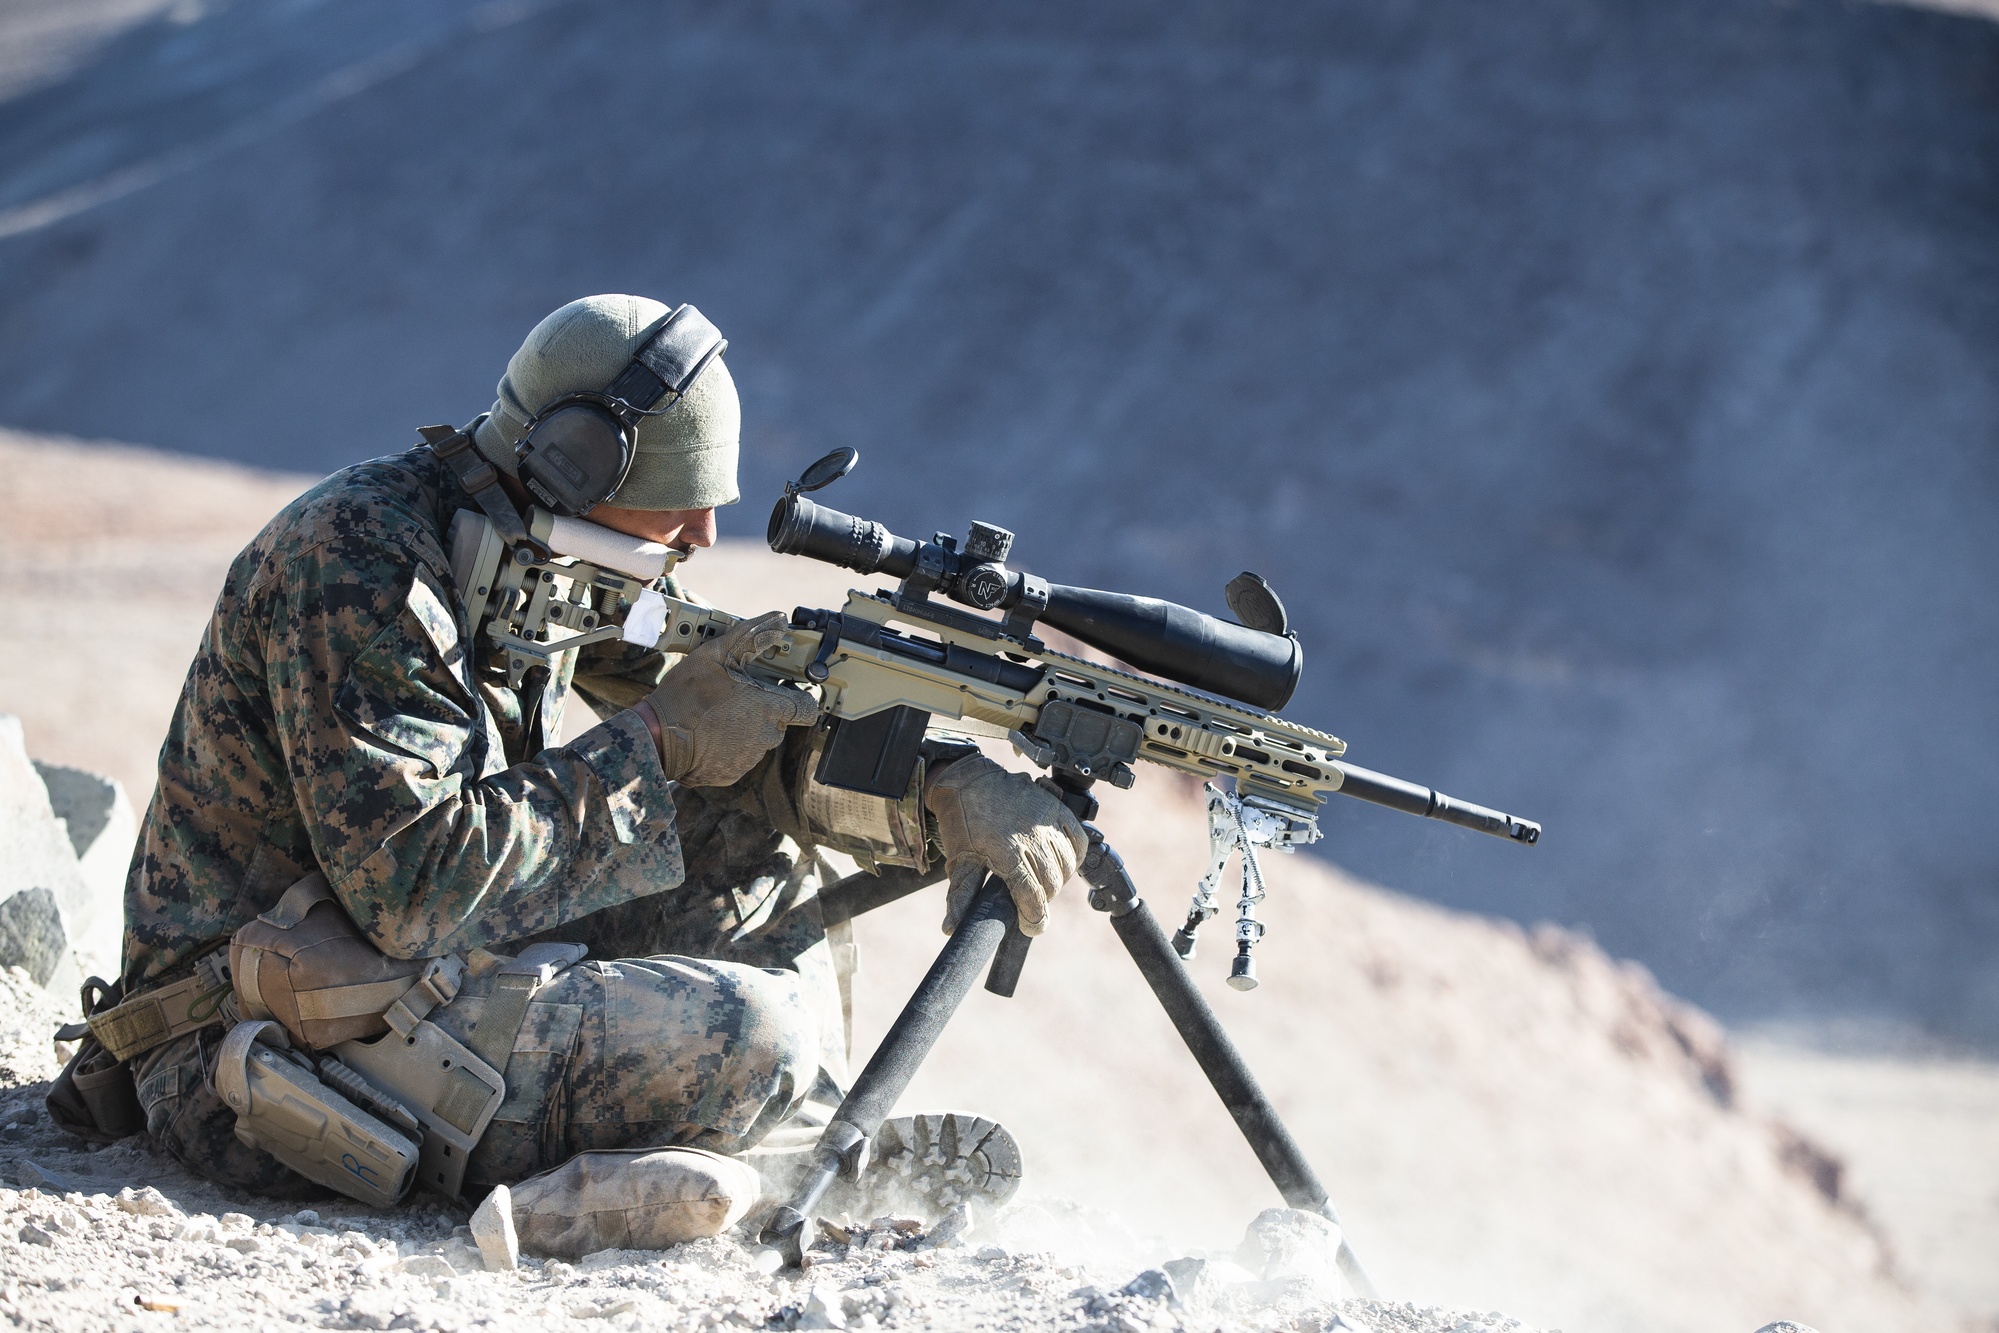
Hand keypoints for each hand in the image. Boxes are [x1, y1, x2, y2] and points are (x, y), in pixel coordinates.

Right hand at [640, 611, 819, 786]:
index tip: (785, 692)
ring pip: (759, 740)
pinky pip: (739, 757)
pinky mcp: (732, 773)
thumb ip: (752, 636)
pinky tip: (710, 733)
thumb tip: (778, 620)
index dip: (799, 698)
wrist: (657, 737)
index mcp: (770, 707)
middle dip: (764, 710)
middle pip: (780, 722)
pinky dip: (729, 746)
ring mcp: (750, 758)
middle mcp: (766, 736)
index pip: (807, 708)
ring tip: (719, 714)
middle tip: (737, 698)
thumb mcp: (716, 653)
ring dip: (746, 728)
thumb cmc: (687, 694)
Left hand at [924, 755, 1086, 936]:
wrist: (969, 780)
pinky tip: (1059, 862)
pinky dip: (1073, 857)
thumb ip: (960, 897)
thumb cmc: (962, 821)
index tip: (1030, 926)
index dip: (1034, 920)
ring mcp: (1047, 822)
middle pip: (1052, 885)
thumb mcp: (959, 860)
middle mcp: (1032, 838)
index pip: (1033, 898)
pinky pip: (1078, 841)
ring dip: (1057, 880)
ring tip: (1039, 880)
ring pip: (1067, 866)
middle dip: (1042, 900)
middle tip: (1027, 899)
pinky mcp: (1057, 809)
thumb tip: (950, 929)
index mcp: (1007, 853)